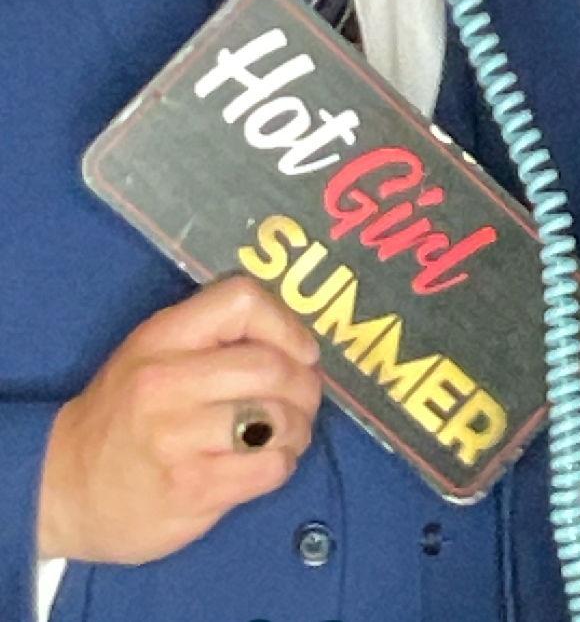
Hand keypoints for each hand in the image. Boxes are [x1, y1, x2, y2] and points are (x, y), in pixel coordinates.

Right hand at [38, 276, 322, 564]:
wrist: (62, 488)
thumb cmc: (126, 412)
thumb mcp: (155, 352)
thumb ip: (214, 336)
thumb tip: (294, 339)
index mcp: (162, 338)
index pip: (241, 301)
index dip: (286, 323)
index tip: (300, 351)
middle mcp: (166, 384)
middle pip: (272, 367)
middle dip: (305, 385)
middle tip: (305, 399)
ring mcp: (176, 440)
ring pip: (278, 419)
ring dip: (300, 427)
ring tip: (289, 432)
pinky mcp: (191, 491)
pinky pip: (269, 468)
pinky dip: (283, 463)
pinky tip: (268, 462)